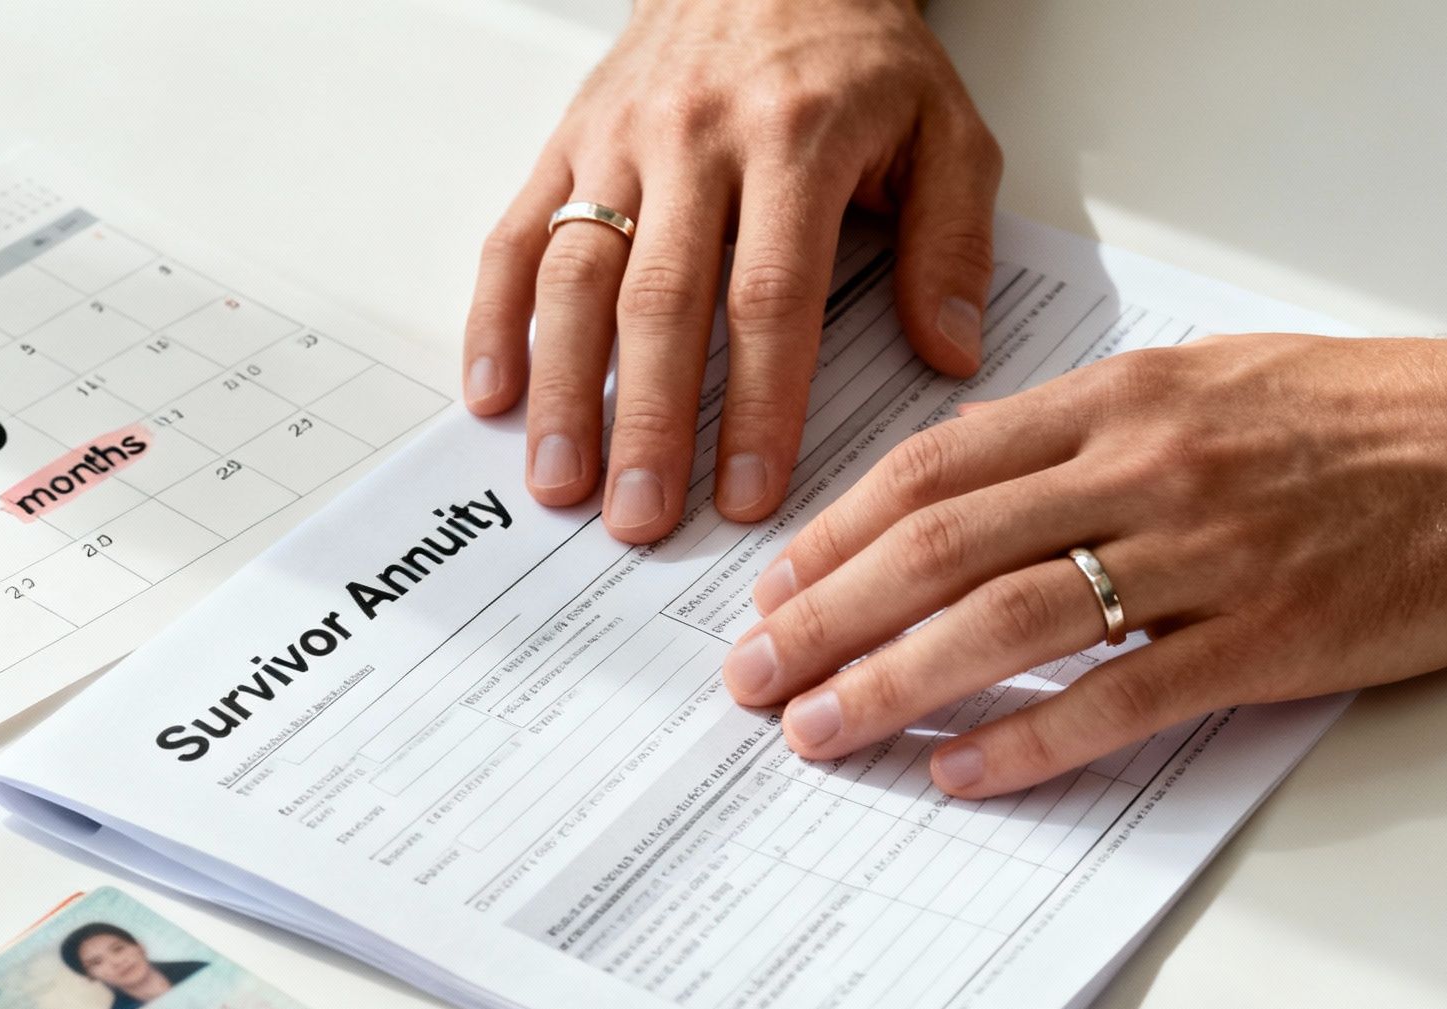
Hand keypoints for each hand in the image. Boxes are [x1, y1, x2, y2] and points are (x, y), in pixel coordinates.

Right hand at [463, 0, 1001, 542]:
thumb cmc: (857, 51)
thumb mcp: (946, 128)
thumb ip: (952, 240)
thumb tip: (948, 353)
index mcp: (795, 140)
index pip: (770, 296)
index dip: (756, 403)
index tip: (748, 492)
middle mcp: (695, 141)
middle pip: (661, 301)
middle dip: (647, 422)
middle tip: (640, 519)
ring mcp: (620, 143)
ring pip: (577, 276)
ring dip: (564, 389)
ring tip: (560, 483)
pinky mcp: (570, 142)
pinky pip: (518, 235)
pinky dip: (496, 319)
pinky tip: (494, 395)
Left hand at [721, 251, 1446, 798]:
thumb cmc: (1377, 410)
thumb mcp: (1216, 376)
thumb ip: (1096, 425)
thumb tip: (980, 488)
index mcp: (1126, 397)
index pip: (939, 468)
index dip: (838, 529)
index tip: (778, 582)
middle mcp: (1149, 466)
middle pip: (942, 548)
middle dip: (827, 616)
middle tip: (756, 675)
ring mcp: (1210, 554)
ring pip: (1007, 624)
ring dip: (896, 682)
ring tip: (822, 729)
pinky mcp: (1274, 639)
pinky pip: (1121, 698)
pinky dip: (1030, 739)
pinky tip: (964, 770)